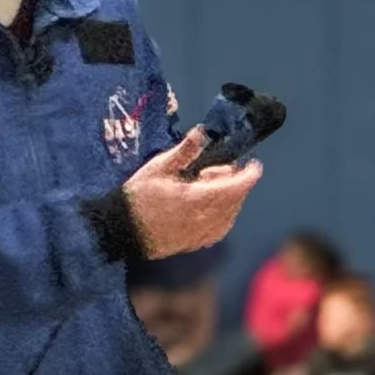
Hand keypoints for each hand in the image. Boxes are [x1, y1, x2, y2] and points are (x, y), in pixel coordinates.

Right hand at [122, 129, 262, 258]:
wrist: (121, 229)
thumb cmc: (138, 196)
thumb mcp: (158, 167)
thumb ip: (184, 151)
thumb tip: (203, 131)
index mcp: (195, 198)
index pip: (233, 188)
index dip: (248, 176)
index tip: (254, 165)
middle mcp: (202, 219)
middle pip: (234, 200)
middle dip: (234, 182)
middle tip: (211, 170)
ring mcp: (199, 234)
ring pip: (229, 216)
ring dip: (230, 199)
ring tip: (210, 187)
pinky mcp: (194, 244)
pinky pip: (220, 229)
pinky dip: (224, 216)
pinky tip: (212, 207)